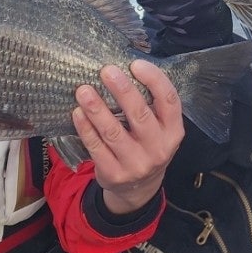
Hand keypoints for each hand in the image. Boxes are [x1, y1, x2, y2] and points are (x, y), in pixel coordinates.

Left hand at [72, 60, 184, 214]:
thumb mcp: (160, 130)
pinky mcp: (114, 174)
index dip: (154, 80)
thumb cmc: (147, 146)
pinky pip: (96, 147)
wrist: (139, 189)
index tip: (135, 64)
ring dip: (97, 109)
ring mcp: (136, 164)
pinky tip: (78, 113)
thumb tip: (124, 70)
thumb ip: (150, 106)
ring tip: (84, 91)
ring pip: (114, 132)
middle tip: (106, 71)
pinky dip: (86, 129)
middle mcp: (158, 148)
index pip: (169, 100)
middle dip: (122, 90)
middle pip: (140, 114)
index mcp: (173, 131)